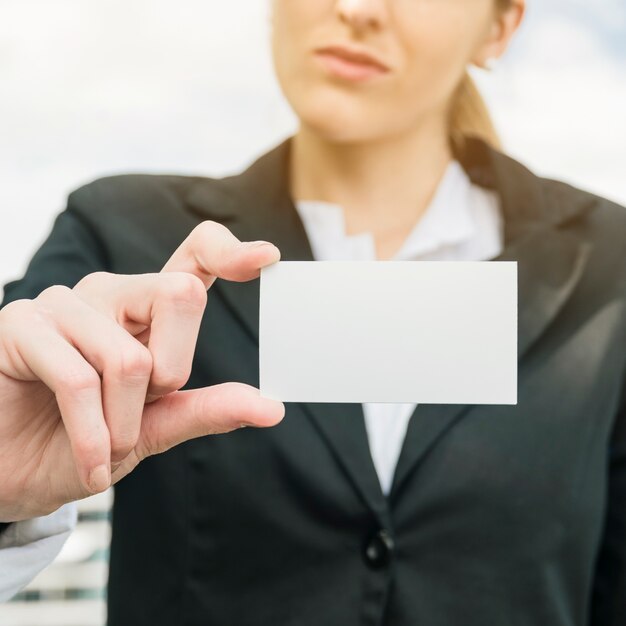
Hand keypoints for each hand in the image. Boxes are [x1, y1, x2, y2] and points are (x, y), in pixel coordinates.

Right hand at [0, 221, 283, 521]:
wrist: (13, 477)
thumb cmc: (82, 443)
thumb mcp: (154, 429)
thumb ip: (207, 409)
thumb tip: (273, 409)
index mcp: (146, 310)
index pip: (194, 257)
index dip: (230, 252)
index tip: (266, 257)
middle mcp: (110, 294)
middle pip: (181, 295)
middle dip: (171, 373)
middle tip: (137, 414)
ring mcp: (63, 303)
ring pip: (131, 357)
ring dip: (124, 423)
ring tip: (104, 445)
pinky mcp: (20, 324)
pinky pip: (79, 379)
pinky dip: (92, 435)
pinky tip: (87, 460)